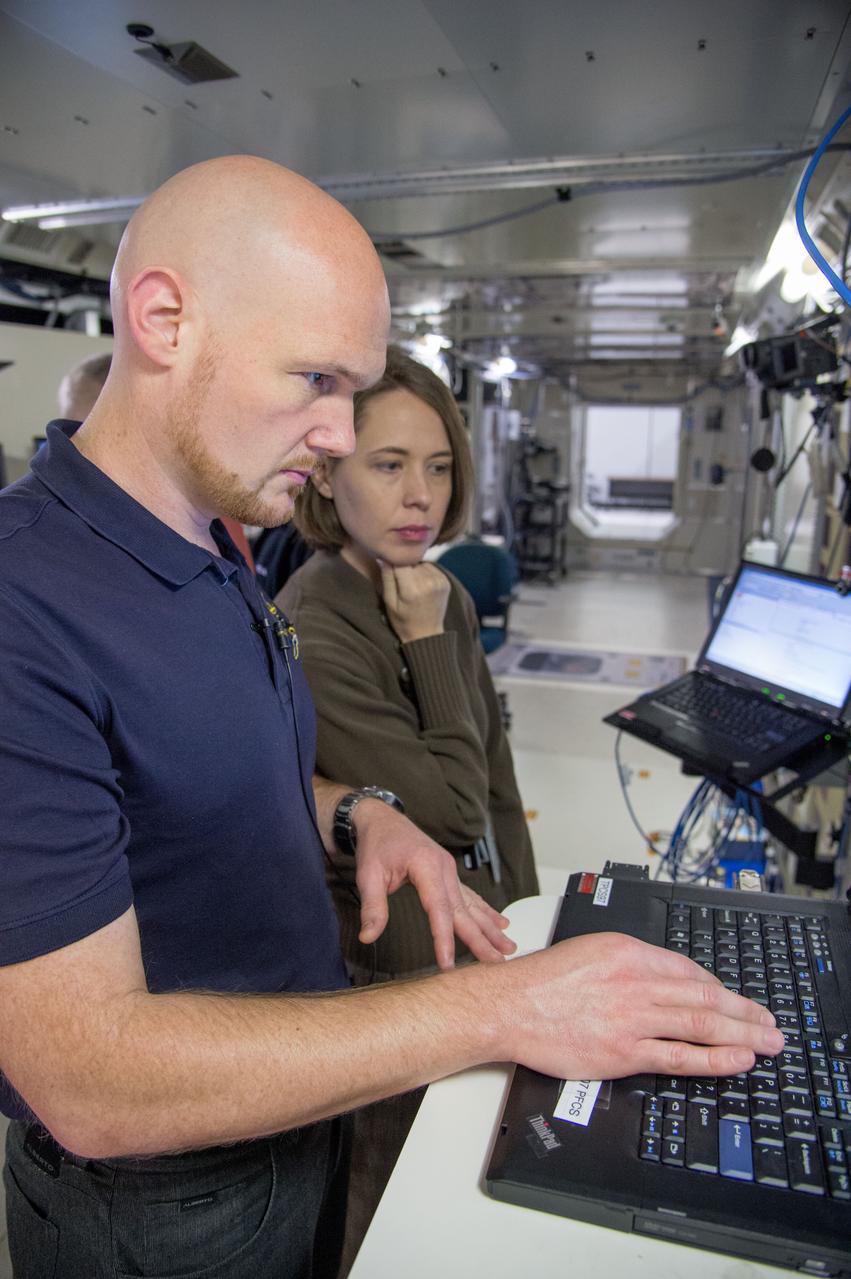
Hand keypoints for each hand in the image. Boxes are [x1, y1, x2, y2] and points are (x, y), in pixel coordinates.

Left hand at [352, 799, 514, 968]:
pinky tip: (500, 923)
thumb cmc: (376, 845)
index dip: (444, 938)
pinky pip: (470, 897)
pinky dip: (486, 912)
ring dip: (491, 928)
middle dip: (482, 938)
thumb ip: (372, 907)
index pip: (438, 909)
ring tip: (509, 947)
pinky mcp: (449, 874)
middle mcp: (445, 869)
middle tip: (498, 962)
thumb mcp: (368, 874)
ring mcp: (450, 871)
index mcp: (426, 866)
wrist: (382, 819)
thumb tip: (367, 938)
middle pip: (464, 910)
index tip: (448, 964)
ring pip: (472, 905)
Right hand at [379, 561, 449, 642]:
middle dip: (404, 568)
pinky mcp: (445, 581)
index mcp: (412, 589)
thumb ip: (387, 578)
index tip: (389, 569)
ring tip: (412, 587)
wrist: (426, 635)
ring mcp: (439, 582)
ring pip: (421, 563)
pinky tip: (421, 586)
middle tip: (401, 584)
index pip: (400, 562)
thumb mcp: (389, 602)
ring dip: (414, 570)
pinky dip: (424, 573)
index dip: (393, 563)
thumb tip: (385, 558)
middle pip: (411, 562)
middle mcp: (428, 583)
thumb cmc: (403, 621)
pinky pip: (430, 568)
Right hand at [492, 931, 784, 1080]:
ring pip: (701, 1024)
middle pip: (705, 996)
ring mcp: (632, 1017)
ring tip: (767, 1042)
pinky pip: (679, 1057)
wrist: (508, 1005)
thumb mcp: (589, 951)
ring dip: (742, 1034)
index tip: (735, 999)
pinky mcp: (623, 1051)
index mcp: (628, 952)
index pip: (688, 970)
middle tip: (770, 1022)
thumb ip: (628, 964)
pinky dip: (713, 1059)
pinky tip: (736, 1060)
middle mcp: (636, 981)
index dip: (719, 988)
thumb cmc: (540, 981)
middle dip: (744, 1011)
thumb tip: (659, 978)